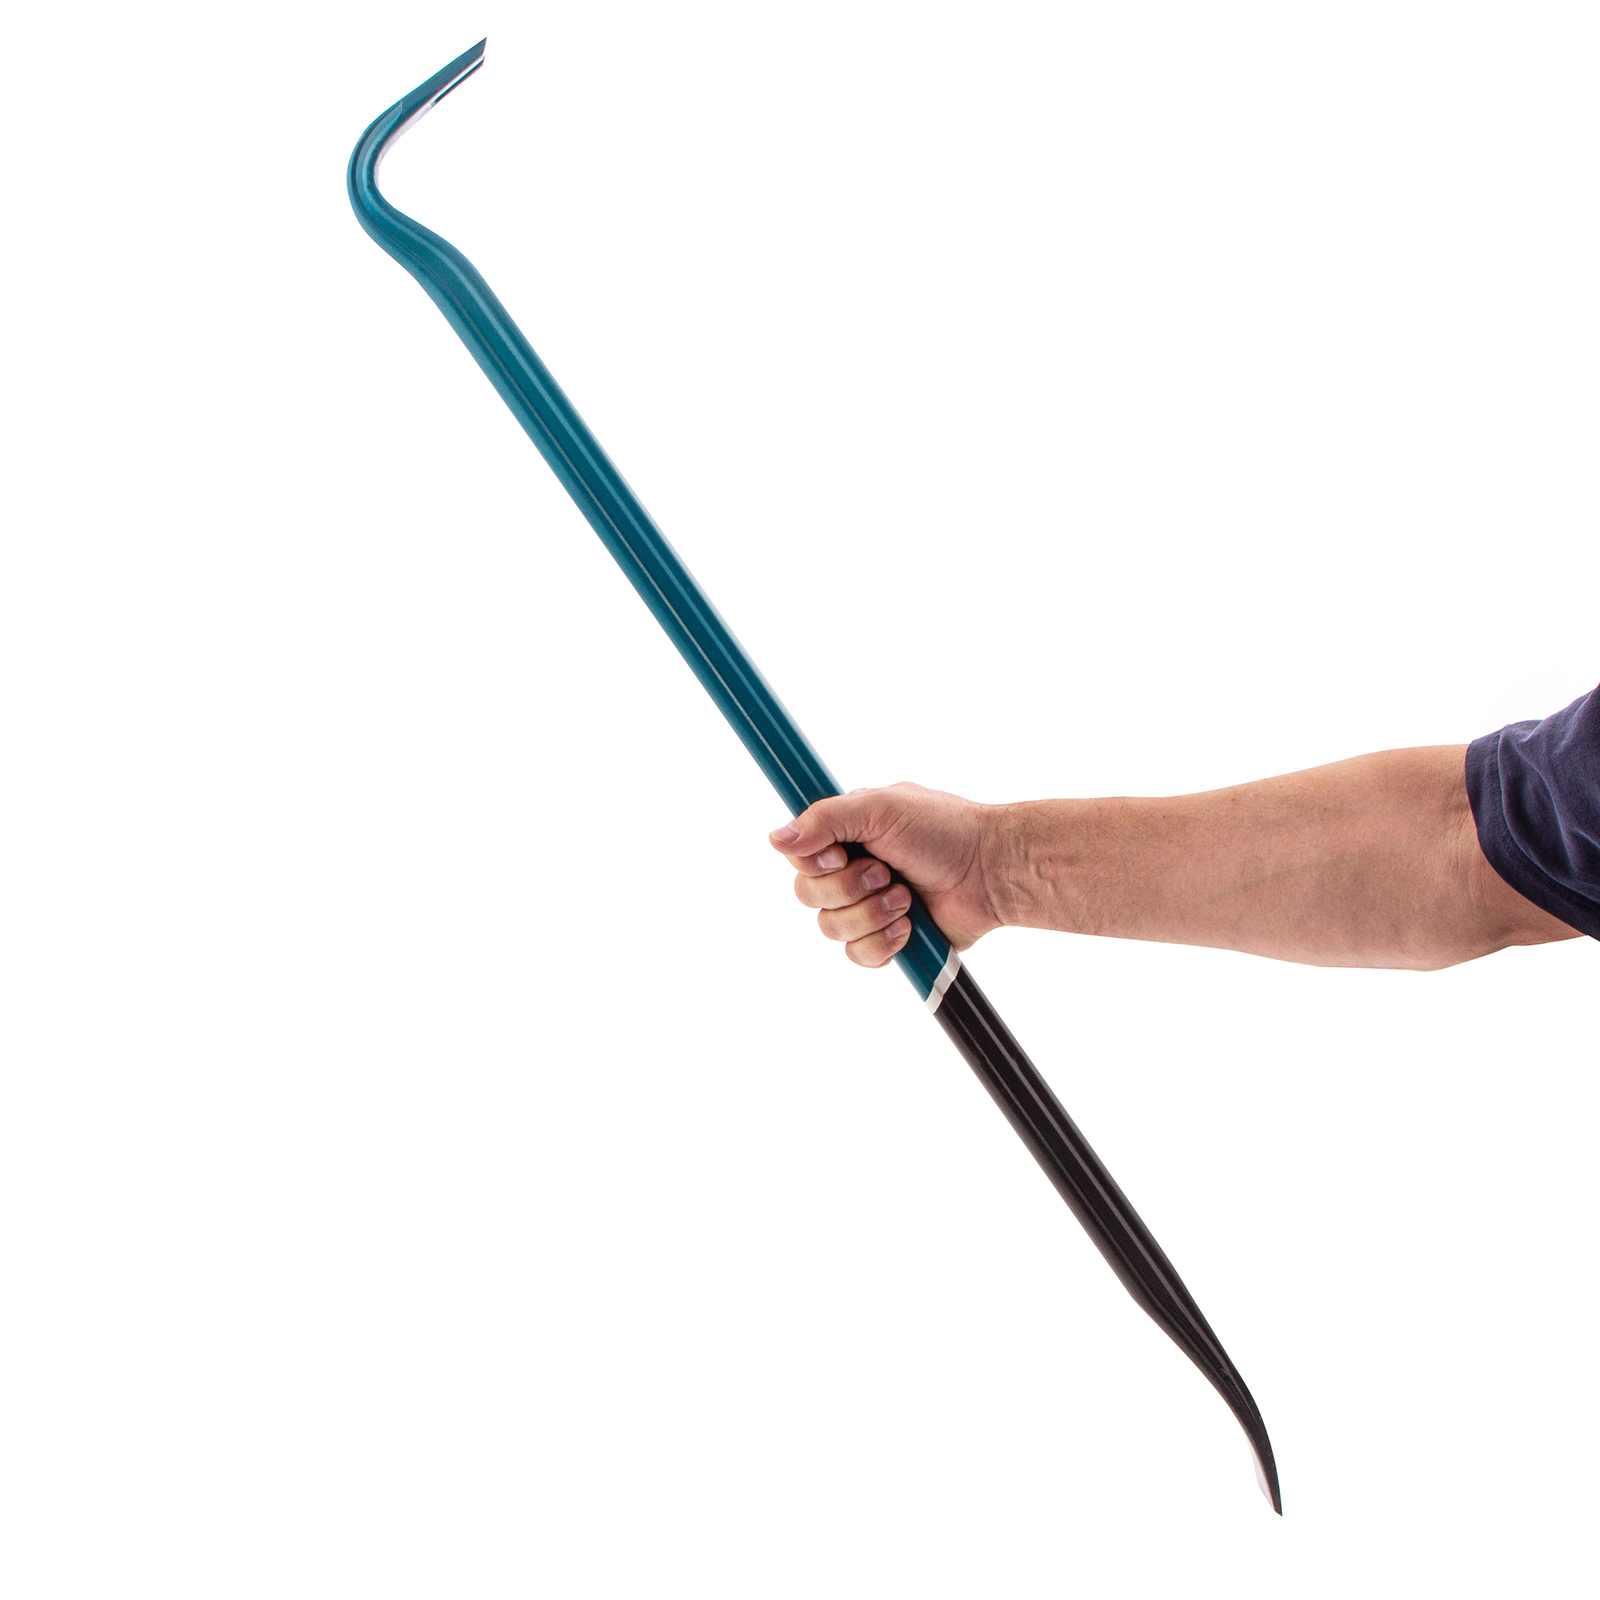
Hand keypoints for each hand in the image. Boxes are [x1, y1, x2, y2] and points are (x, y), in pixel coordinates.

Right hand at [768, 783, 1005, 967]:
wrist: (990, 872)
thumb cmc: (943, 830)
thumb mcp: (880, 809)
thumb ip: (824, 819)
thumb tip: (774, 838)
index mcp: (845, 834)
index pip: (798, 856)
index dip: (814, 862)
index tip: (839, 855)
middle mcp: (851, 869)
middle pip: (806, 895)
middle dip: (848, 889)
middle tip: (885, 872)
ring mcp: (867, 907)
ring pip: (830, 928)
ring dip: (870, 914)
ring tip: (905, 898)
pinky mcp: (887, 940)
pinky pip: (857, 955)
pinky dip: (883, 942)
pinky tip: (909, 927)